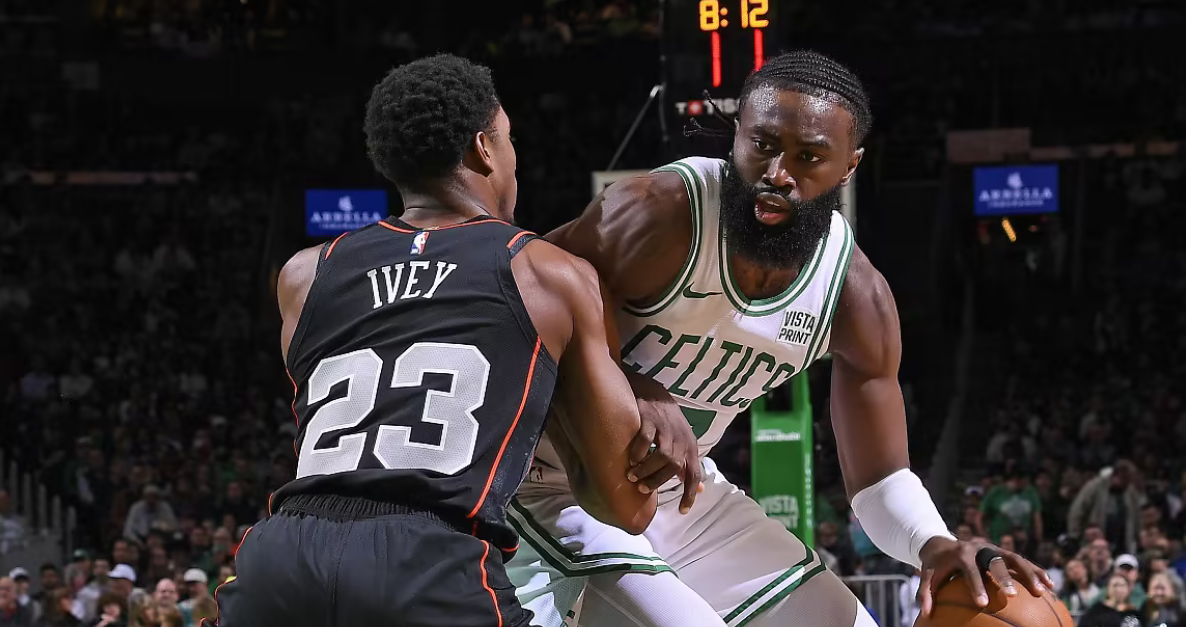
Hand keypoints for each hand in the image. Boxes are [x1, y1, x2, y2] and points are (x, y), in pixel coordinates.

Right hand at [622, 371, 703, 513]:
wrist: (653, 391)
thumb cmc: (667, 422)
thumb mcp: (683, 442)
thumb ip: (688, 464)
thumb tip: (700, 488)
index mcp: (690, 446)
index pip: (694, 474)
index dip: (690, 494)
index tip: (682, 511)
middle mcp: (681, 437)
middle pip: (674, 467)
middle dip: (658, 481)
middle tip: (643, 488)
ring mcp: (666, 427)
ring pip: (662, 456)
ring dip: (646, 470)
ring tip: (632, 476)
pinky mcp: (650, 417)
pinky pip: (646, 439)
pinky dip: (639, 452)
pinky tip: (630, 458)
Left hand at [917, 537, 1054, 615]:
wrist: (942, 543)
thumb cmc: (935, 565)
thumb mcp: (927, 575)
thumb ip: (926, 593)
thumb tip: (926, 614)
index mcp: (960, 553)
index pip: (969, 570)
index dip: (976, 585)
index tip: (983, 603)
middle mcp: (979, 548)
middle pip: (995, 560)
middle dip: (1005, 577)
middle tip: (1013, 595)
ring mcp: (993, 547)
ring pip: (1014, 558)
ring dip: (1029, 573)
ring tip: (1042, 591)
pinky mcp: (1003, 551)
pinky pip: (1022, 561)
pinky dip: (1036, 572)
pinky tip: (1050, 586)